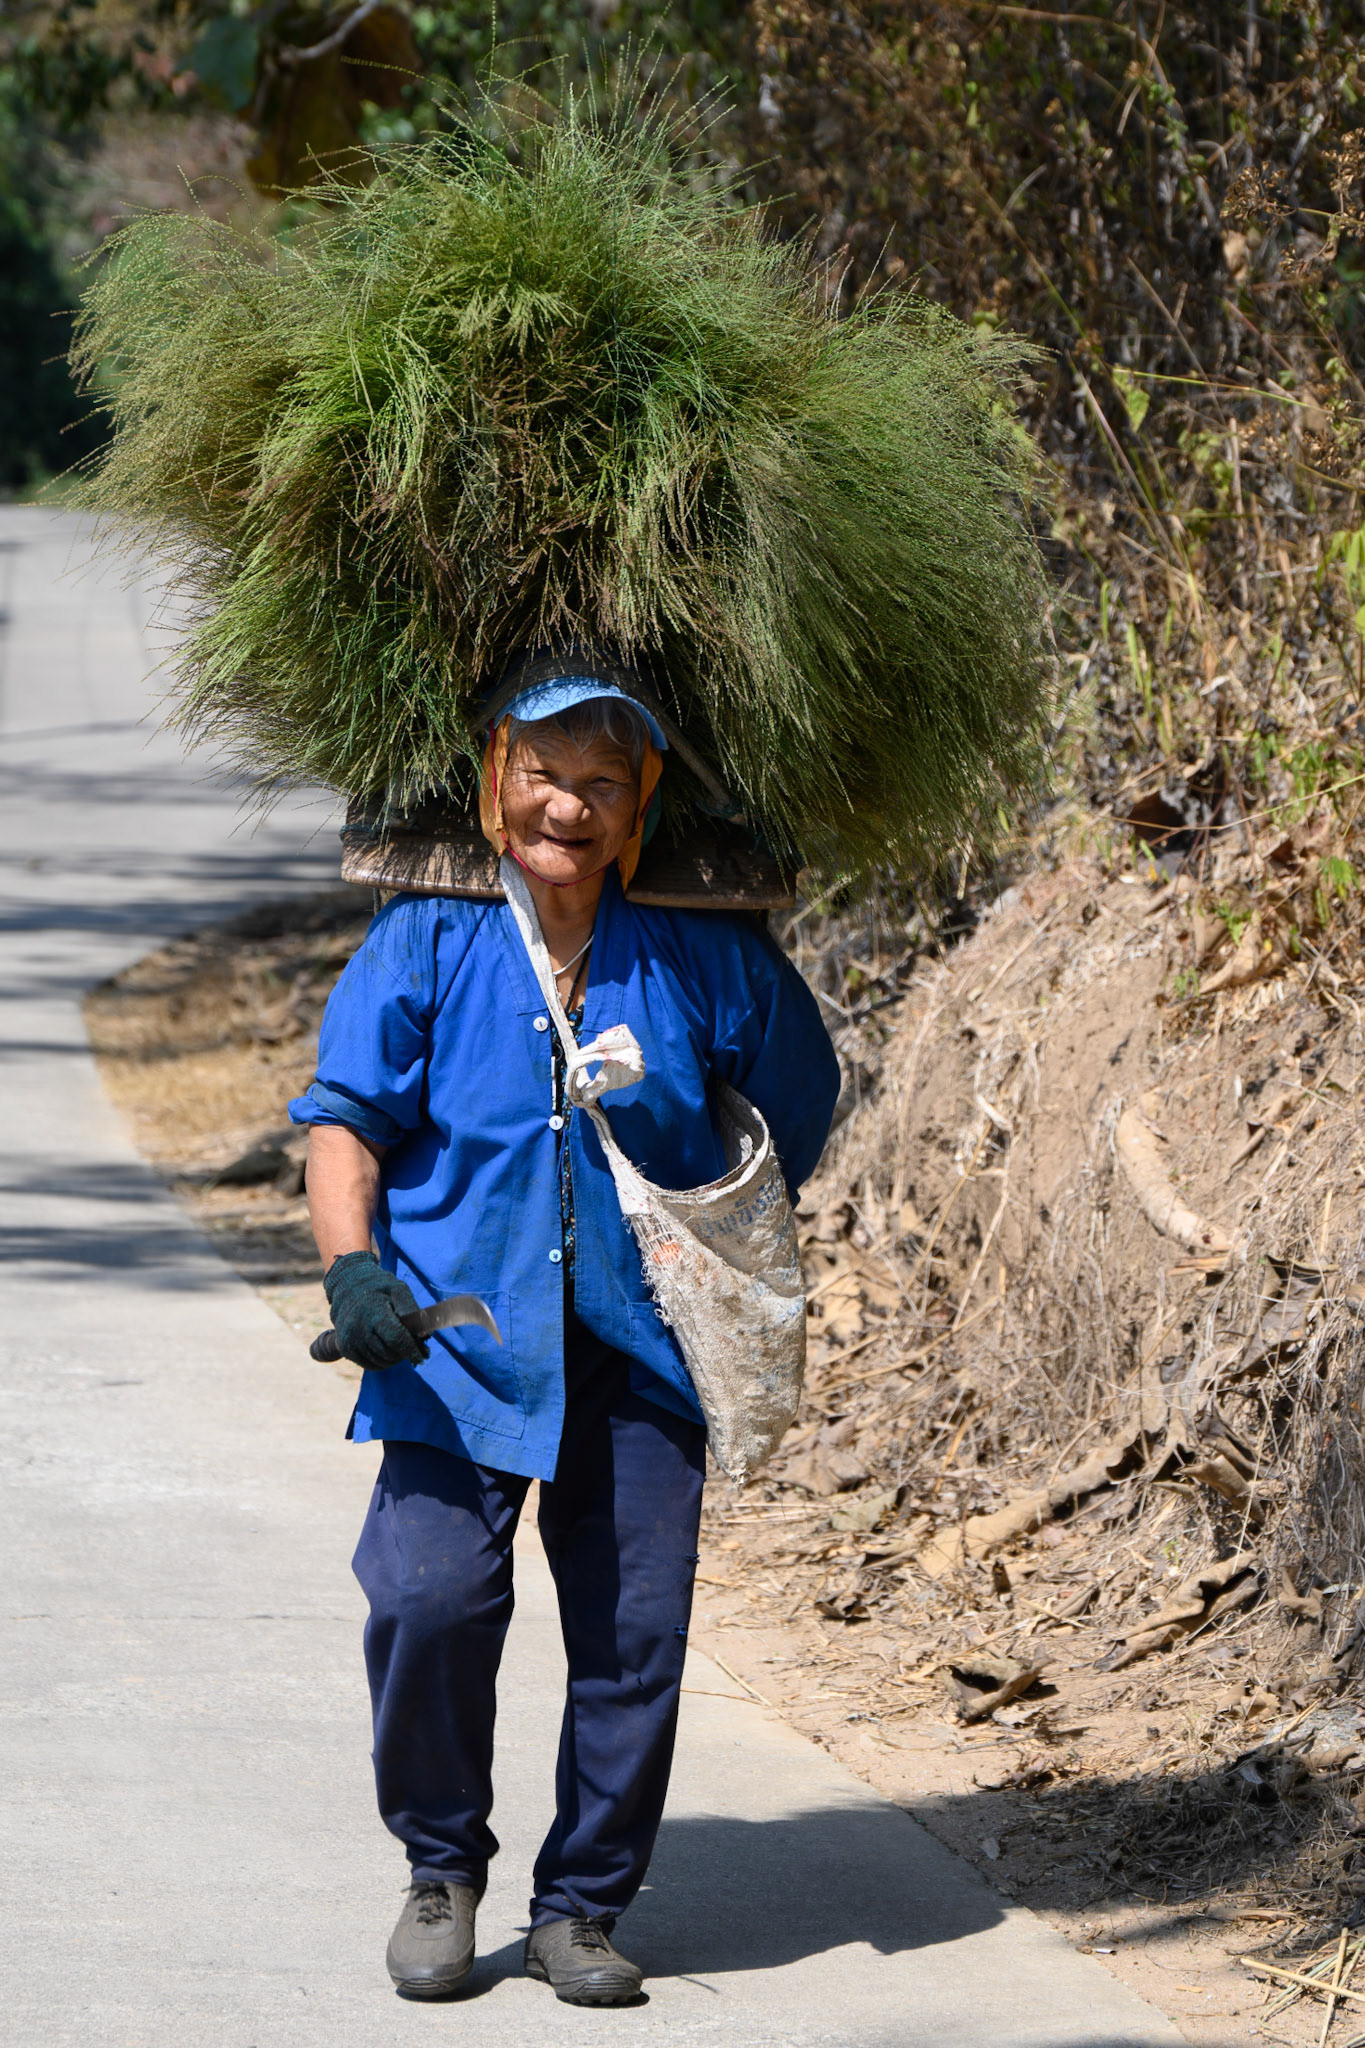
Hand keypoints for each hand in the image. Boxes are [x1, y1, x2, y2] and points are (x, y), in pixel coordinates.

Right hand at [323, 1250, 428, 1369]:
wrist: (347, 1287)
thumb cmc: (378, 1288)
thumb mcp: (397, 1289)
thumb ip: (410, 1309)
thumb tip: (425, 1333)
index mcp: (372, 1312)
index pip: (395, 1338)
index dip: (411, 1350)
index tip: (422, 1357)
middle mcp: (358, 1328)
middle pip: (389, 1353)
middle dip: (405, 1353)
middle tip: (414, 1347)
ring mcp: (349, 1340)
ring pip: (381, 1362)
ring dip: (395, 1359)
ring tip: (400, 1346)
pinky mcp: (345, 1349)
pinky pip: (370, 1365)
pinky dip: (383, 1362)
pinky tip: (387, 1349)